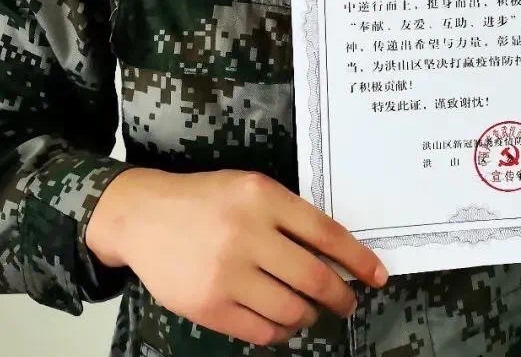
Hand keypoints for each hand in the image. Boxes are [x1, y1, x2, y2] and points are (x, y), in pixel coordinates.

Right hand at [84, 167, 387, 346]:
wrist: (144, 216)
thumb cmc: (205, 200)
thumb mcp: (249, 189)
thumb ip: (287, 216)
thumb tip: (334, 255)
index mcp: (262, 197)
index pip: (325, 232)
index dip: (357, 259)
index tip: (377, 275)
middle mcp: (247, 233)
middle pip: (313, 277)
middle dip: (340, 296)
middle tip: (347, 302)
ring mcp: (226, 273)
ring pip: (291, 309)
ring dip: (308, 315)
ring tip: (308, 311)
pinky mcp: (209, 305)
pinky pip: (261, 330)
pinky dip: (279, 331)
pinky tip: (279, 320)